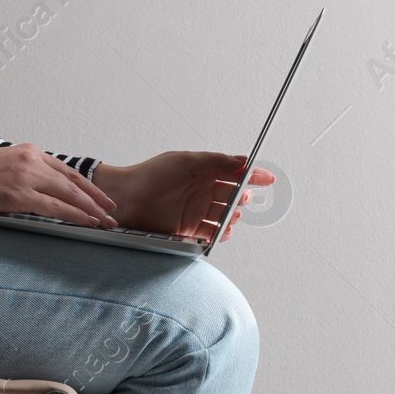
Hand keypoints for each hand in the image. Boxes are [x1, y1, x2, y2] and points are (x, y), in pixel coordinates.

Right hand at [0, 144, 118, 227]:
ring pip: (69, 193)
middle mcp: (33, 160)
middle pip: (73, 181)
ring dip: (91, 208)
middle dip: (96, 197)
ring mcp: (27, 176)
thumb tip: (39, 193)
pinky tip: (87, 221)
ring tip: (106, 221)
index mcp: (30, 152)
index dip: (86, 185)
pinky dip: (75, 214)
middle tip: (112, 211)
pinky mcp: (19, 193)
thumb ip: (24, 175)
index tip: (100, 196)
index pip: (67, 170)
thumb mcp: (4, 166)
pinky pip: (55, 206)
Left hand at [92, 151, 275, 243]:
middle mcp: (201, 191)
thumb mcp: (185, 161)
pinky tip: (223, 230)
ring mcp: (195, 211)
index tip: (268, 179)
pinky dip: (221, 233)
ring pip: (225, 215)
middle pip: (232, 195)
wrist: (126, 200)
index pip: (234, 172)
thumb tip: (242, 161)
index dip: (253, 175)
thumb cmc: (150, 175)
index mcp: (202, 171)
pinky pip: (212, 233)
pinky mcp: (188, 229)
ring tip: (232, 214)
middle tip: (241, 198)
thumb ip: (215, 161)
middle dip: (242, 197)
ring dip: (233, 216)